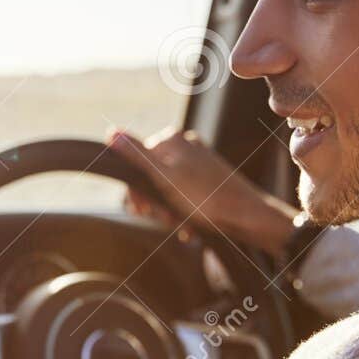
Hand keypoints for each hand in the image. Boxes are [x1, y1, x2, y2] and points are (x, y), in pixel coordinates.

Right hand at [108, 126, 297, 254]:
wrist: (247, 216)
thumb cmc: (205, 198)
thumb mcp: (163, 178)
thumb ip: (136, 156)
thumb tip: (111, 133)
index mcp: (171, 139)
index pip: (135, 163)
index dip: (135, 190)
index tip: (141, 211)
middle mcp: (184, 144)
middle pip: (151, 175)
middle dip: (154, 202)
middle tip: (164, 220)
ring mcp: (198, 160)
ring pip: (167, 187)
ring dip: (168, 211)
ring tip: (180, 225)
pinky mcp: (209, 177)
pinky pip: (184, 193)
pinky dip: (183, 211)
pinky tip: (189, 226)